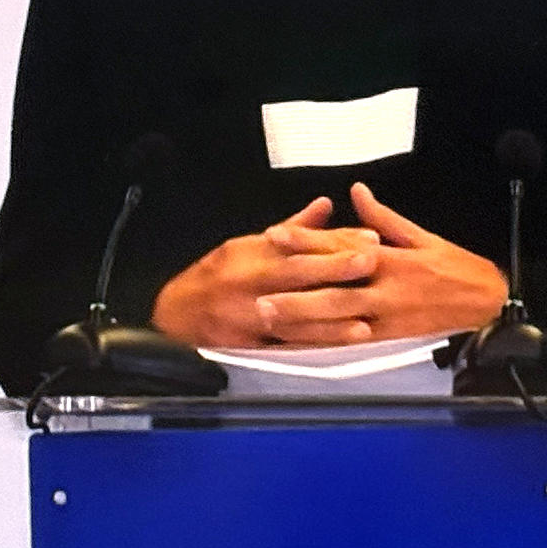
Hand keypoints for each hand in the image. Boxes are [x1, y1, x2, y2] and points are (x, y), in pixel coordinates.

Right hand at [151, 196, 382, 346]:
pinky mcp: (252, 340)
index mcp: (252, 252)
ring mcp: (250, 312)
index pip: (299, 243)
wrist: (177, 314)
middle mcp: (251, 279)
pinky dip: (317, 341)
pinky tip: (342, 340)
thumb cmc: (216, 276)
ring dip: (331, 314)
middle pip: (297, 272)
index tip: (368, 237)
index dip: (335, 240)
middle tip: (369, 261)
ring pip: (295, 311)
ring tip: (364, 316)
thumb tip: (325, 206)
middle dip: (335, 267)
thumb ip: (293, 228)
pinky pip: (288, 341)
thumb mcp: (247, 245)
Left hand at [252, 183, 507, 343]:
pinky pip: (352, 339)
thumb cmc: (451, 265)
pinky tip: (301, 341)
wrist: (486, 301)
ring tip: (270, 316)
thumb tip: (356, 192)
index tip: (274, 235)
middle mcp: (383, 285)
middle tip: (259, 289)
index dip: (306, 240)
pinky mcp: (390, 335)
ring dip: (303, 317)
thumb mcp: (420, 234)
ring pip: (338, 316)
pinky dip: (326, 340)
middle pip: (332, 287)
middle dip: (294, 289)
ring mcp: (385, 313)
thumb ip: (382, 217)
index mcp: (388, 256)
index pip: (339, 245)